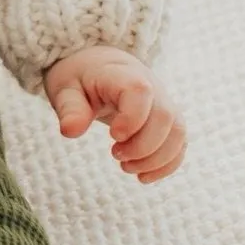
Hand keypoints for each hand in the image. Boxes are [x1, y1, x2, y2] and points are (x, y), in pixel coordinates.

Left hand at [44, 45, 186, 182]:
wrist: (99, 67)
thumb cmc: (81, 79)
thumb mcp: (65, 89)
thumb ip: (69, 109)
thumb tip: (69, 132)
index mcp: (122, 74)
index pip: (140, 91)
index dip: (132, 118)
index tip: (113, 136)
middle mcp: (151, 86)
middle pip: (164, 117)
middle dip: (143, 146)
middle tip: (115, 155)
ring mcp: (164, 103)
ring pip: (177, 133)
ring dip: (156, 159)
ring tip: (126, 167)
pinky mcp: (169, 121)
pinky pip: (180, 144)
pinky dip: (166, 165)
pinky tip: (143, 177)